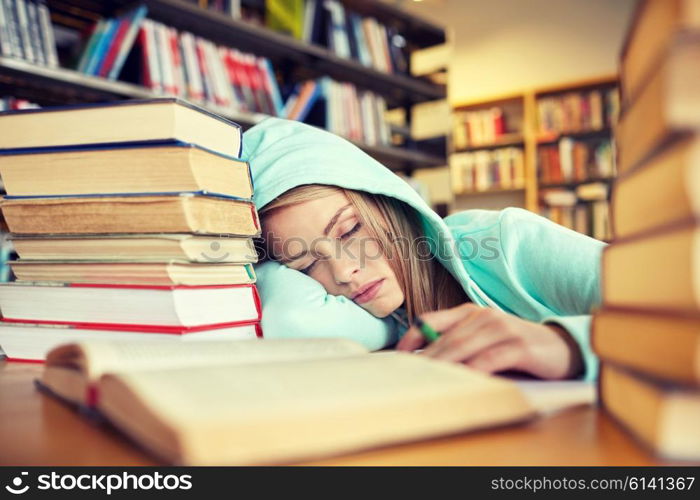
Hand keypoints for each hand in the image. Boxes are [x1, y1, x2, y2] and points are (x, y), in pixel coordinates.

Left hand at [396, 303, 582, 379]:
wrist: (562, 347)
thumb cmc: (516, 347)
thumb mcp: (484, 340)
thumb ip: (459, 343)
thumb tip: (425, 361)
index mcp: (470, 313)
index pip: (431, 321)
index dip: (411, 337)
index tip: (397, 356)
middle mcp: (484, 316)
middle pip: (445, 338)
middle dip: (424, 358)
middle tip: (407, 374)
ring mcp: (502, 329)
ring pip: (463, 347)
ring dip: (443, 364)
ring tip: (426, 379)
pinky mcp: (519, 345)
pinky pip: (490, 359)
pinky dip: (474, 370)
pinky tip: (463, 380)